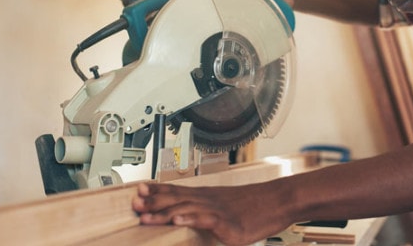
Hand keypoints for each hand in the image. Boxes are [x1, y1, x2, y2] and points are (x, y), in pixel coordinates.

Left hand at [132, 182, 290, 245]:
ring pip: (186, 208)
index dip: (157, 190)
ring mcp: (218, 210)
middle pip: (176, 198)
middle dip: (153, 202)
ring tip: (145, 216)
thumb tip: (192, 214)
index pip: (177, 190)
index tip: (138, 189)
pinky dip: (191, 218)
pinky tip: (178, 219)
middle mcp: (209, 200)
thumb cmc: (256, 204)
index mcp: (207, 196)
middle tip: (133, 202)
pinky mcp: (229, 223)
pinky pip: (206, 219)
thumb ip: (209, 210)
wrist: (279, 200)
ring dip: (164, 212)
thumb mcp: (228, 204)